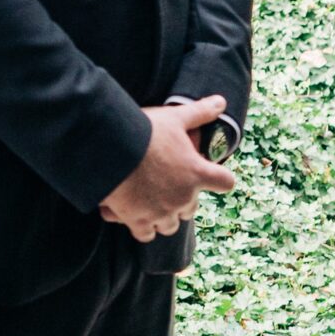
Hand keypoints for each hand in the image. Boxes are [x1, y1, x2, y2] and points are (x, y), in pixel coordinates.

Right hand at [99, 96, 235, 241]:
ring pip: (170, 225)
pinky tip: (135, 216)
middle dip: (184, 200)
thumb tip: (220, 101)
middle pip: (192, 208)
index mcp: (197, 174)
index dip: (220, 178)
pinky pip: (146, 234)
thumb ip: (199, 112)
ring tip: (151, 203)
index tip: (212, 175)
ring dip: (164, 217)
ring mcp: (160, 212)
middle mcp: (183, 198)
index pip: (225, 182)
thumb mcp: (174, 118)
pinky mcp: (138, 220)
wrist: (109, 150)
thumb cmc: (145, 132)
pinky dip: (143, 228)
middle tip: (169, 185)